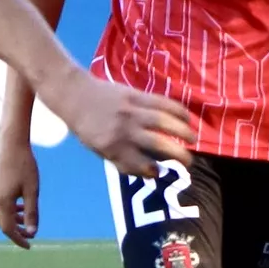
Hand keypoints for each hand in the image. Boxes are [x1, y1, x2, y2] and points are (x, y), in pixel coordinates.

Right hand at [0, 141, 40, 246]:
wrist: (12, 145)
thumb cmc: (25, 166)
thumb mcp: (32, 191)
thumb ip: (32, 212)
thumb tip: (32, 232)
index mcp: (3, 202)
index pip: (8, 229)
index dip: (19, 239)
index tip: (30, 245)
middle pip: (4, 223)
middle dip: (17, 232)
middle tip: (30, 237)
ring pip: (3, 214)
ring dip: (15, 221)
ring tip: (29, 222)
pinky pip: (2, 205)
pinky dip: (12, 211)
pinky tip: (22, 207)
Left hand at [47, 71, 195, 178]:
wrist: (75, 95)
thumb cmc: (87, 127)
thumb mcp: (98, 148)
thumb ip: (122, 159)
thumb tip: (151, 169)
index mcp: (111, 147)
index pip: (138, 164)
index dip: (151, 170)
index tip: (160, 172)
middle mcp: (123, 130)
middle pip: (158, 144)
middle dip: (178, 155)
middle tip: (188, 162)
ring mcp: (131, 111)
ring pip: (165, 122)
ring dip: (184, 132)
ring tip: (193, 139)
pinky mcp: (136, 95)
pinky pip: (163, 103)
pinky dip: (178, 111)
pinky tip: (187, 118)